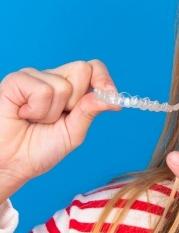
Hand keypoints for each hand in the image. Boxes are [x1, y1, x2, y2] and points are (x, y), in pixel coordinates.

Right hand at [0, 60, 118, 199]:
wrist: (10, 163)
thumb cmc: (38, 149)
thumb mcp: (73, 133)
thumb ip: (90, 112)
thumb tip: (113, 99)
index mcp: (71, 89)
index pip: (94, 68)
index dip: (104, 79)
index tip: (111, 96)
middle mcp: (53, 78)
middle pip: (82, 70)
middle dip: (76, 101)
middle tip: (58, 118)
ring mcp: (34, 77)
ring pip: (63, 85)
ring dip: (52, 113)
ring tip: (35, 120)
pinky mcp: (16, 80)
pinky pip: (42, 90)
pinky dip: (37, 110)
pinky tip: (23, 114)